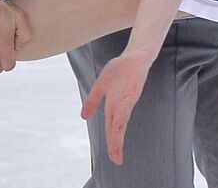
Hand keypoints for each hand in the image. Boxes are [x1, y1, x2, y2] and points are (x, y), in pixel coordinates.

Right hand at [80, 50, 152, 164]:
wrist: (133, 56)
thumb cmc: (119, 69)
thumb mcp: (100, 86)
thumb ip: (92, 101)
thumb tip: (83, 117)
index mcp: (113, 107)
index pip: (112, 129)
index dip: (112, 143)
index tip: (114, 157)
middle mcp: (121, 107)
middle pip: (117, 130)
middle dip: (116, 146)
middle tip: (117, 161)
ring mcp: (127, 101)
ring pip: (121, 123)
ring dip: (118, 137)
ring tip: (116, 151)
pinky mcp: (131, 93)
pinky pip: (124, 108)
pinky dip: (120, 119)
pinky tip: (118, 128)